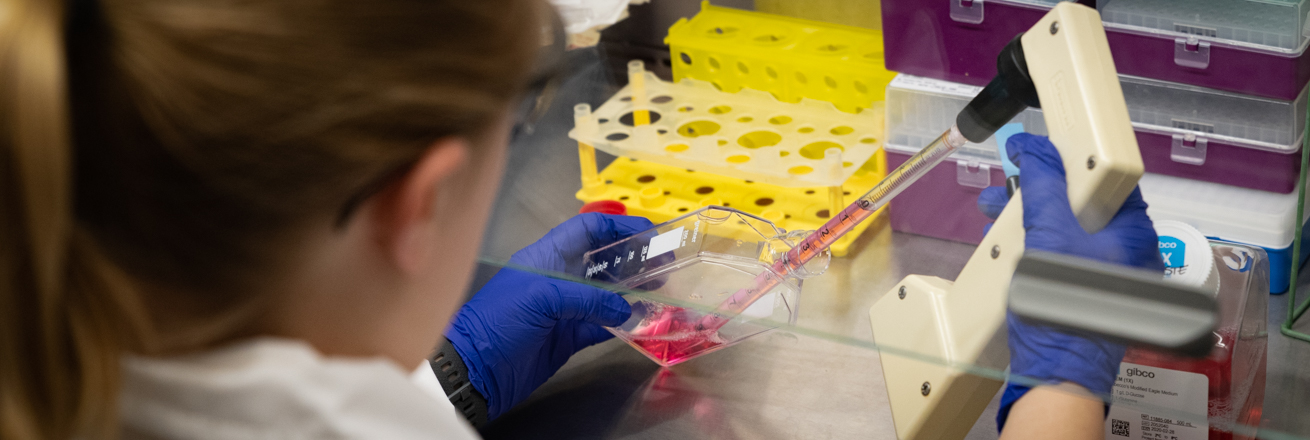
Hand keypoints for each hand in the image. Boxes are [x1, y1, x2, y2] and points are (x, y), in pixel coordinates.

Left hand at [446, 213, 653, 418]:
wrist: (476, 369)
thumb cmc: (497, 322)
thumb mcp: (542, 298)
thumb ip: (587, 299)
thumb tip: (624, 308)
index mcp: (547, 256)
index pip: (588, 230)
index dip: (618, 227)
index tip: (648, 231)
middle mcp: (559, 278)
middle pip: (603, 260)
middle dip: (633, 258)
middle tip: (663, 262)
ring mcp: (565, 308)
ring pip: (607, 293)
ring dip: (633, 290)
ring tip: (660, 287)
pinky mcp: (569, 336)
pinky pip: (603, 326)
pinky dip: (623, 324)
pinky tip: (641, 321)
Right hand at [977, 134, 1162, 430]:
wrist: (1055, 373)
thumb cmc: (1061, 313)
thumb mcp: (1046, 235)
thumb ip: (1041, 186)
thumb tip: (1035, 149)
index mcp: (1133, 234)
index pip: (1106, 178)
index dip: (1068, 160)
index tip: (1037, 151)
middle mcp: (1128, 253)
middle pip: (1083, 202)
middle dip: (1039, 190)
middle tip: (1008, 183)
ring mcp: (1109, 275)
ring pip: (1070, 228)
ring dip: (1031, 216)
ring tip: (996, 213)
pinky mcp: (1087, 292)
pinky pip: (1063, 253)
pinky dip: (1036, 242)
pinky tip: (1009, 243)